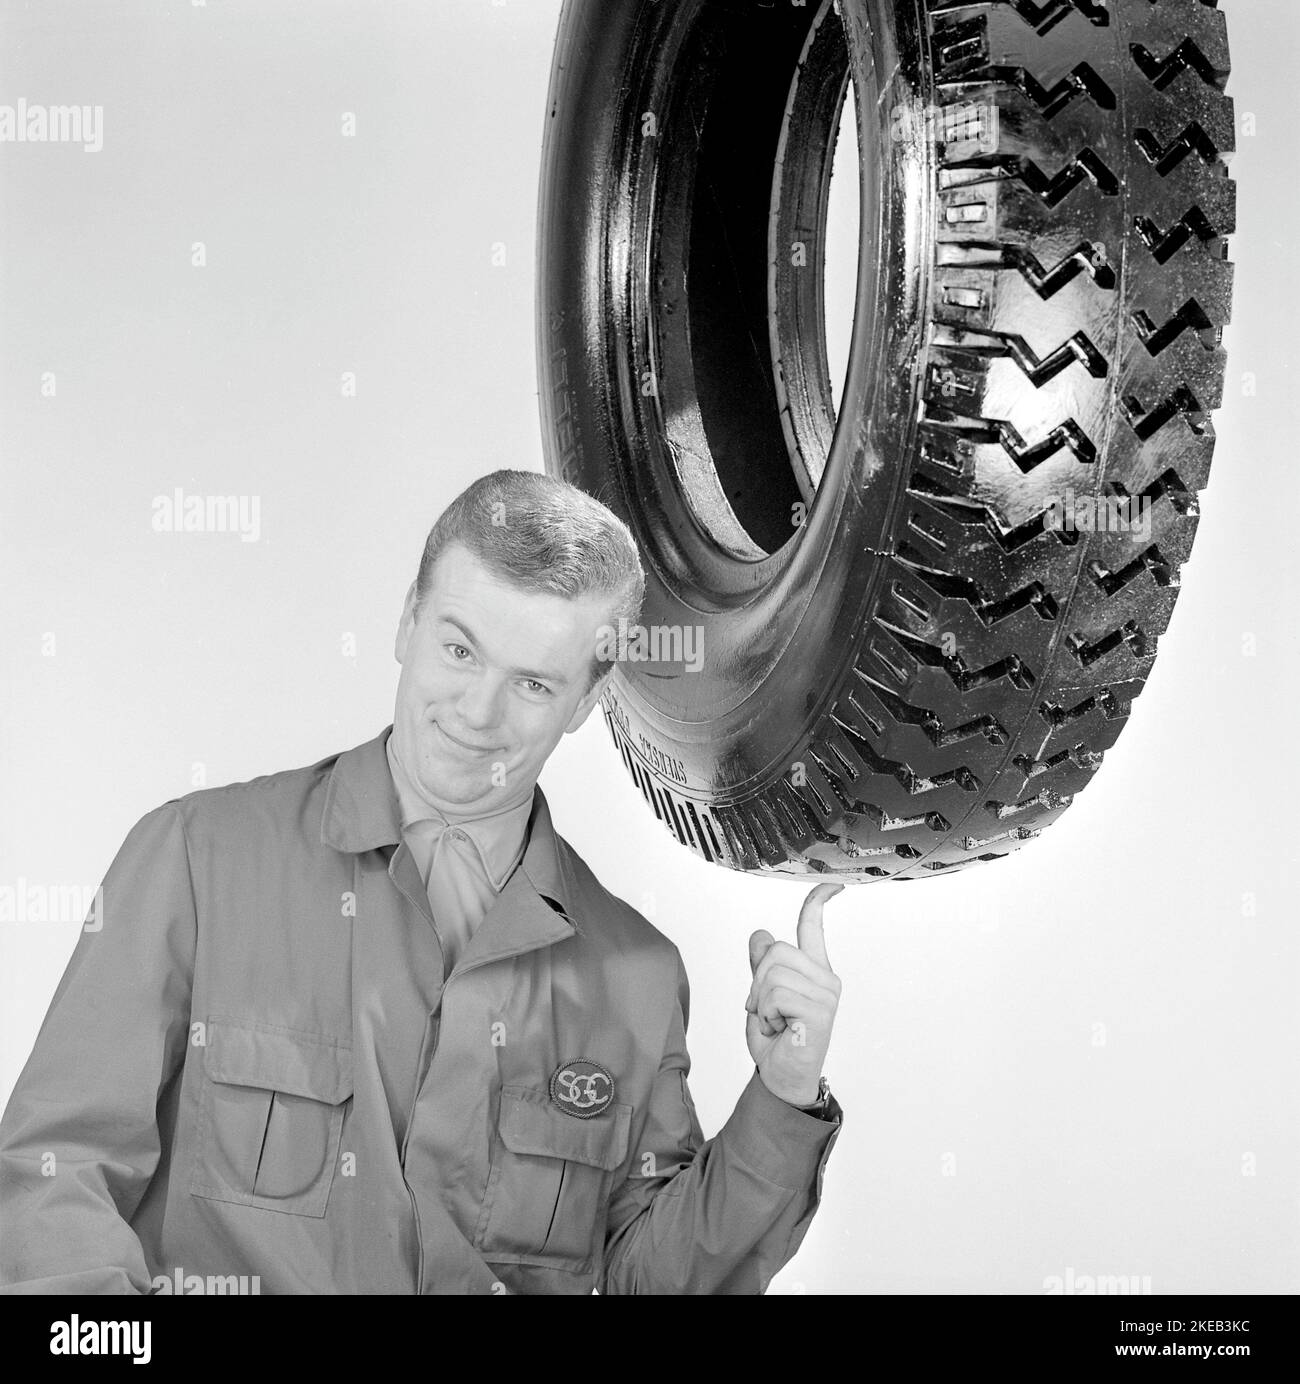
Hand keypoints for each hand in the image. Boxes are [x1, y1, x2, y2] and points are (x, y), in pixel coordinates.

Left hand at [745, 882, 843, 1106]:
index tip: (832, 886)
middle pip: (776, 951)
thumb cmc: (775, 1039)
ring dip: (760, 1002)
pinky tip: (779, 1030)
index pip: (813, 928)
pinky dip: (766, 1014)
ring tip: (773, 1022)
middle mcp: (826, 978)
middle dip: (757, 980)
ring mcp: (826, 994)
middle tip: (763, 1010)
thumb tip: (760, 935)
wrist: (782, 1077)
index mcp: (813, 971)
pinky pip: (776, 995)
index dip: (818, 902)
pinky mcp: (820, 1011)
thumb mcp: (761, 997)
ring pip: (773, 974)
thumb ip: (761, 967)